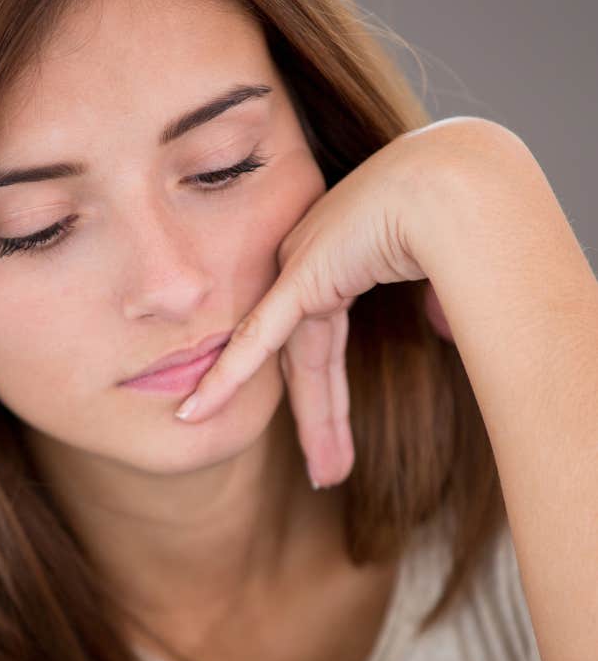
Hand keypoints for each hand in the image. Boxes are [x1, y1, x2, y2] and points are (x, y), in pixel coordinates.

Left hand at [173, 118, 493, 487]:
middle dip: (322, 420)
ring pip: (298, 365)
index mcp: (344, 259)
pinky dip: (227, 376)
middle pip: (310, 360)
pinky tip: (196, 411)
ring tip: (325, 476)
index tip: (331, 432)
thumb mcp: (450, 272)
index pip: (324, 341)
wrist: (457, 184)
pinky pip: (257, 338)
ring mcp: (302, 265)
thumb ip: (435, 300)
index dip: (327, 393)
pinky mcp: (300, 275)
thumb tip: (442, 327)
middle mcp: (314, 262)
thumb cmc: (464, 219)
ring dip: (312, 424)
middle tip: (329, 471)